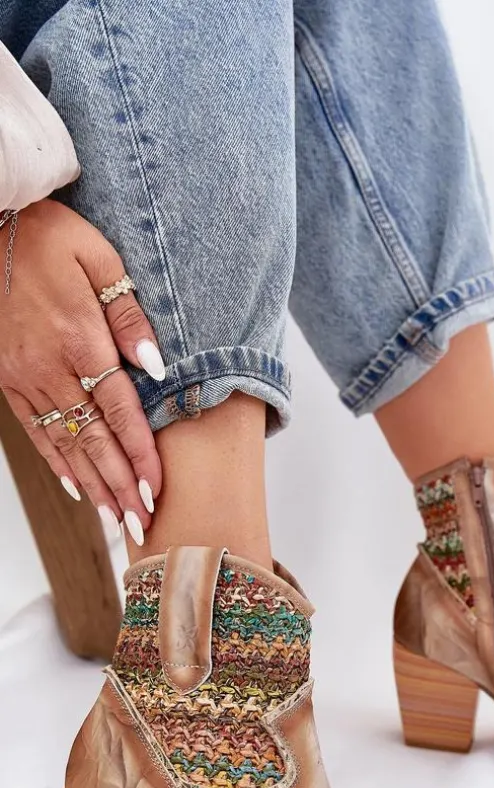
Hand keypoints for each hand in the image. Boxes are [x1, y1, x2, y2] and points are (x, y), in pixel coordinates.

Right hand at [0, 198, 163, 544]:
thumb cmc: (45, 234)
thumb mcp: (98, 258)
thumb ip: (127, 315)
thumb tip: (154, 366)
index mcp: (79, 339)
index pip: (118, 412)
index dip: (139, 455)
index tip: (157, 490)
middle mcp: (49, 367)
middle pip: (92, 440)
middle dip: (119, 487)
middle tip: (142, 525)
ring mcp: (23, 376)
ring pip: (63, 443)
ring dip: (92, 485)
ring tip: (115, 520)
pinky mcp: (5, 377)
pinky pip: (34, 429)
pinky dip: (55, 462)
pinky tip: (75, 487)